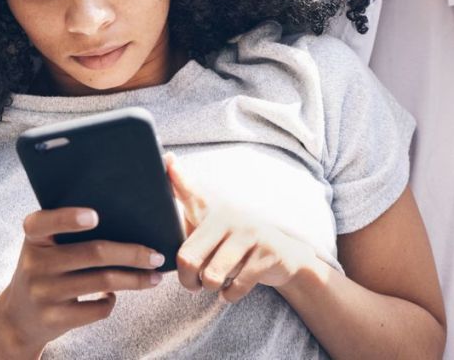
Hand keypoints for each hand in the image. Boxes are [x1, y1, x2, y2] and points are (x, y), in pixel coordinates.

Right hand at [0, 207, 165, 354]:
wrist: (18, 317)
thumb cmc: (46, 269)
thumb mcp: (44, 246)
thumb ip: (68, 231)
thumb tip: (128, 219)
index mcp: (33, 237)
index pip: (44, 222)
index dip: (68, 218)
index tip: (95, 216)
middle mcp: (35, 264)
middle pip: (94, 253)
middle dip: (132, 254)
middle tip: (156, 256)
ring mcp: (44, 293)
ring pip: (102, 281)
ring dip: (135, 279)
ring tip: (155, 276)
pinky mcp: (54, 319)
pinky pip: (96, 309)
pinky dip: (112, 302)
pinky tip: (116, 296)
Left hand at [165, 154, 316, 303]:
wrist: (286, 257)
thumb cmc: (238, 244)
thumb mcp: (213, 226)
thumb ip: (188, 211)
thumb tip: (168, 168)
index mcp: (212, 209)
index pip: (189, 192)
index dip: (176, 176)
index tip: (167, 158)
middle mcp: (229, 216)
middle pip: (188, 257)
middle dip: (187, 280)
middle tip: (193, 284)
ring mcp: (250, 233)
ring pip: (212, 275)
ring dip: (211, 287)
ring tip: (215, 283)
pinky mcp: (267, 253)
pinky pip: (236, 286)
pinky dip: (230, 295)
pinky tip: (232, 289)